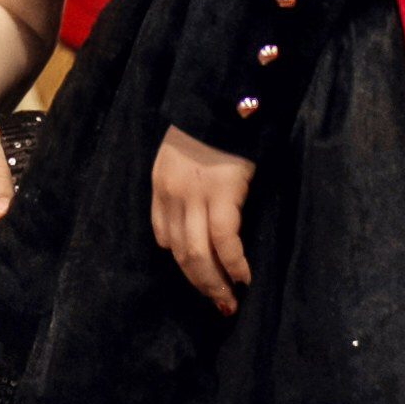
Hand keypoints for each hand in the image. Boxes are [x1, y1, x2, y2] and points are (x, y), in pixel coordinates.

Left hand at [151, 124, 252, 312]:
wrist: (222, 102)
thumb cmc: (210, 129)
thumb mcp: (180, 156)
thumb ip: (180, 188)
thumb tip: (191, 226)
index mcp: (160, 184)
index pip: (163, 235)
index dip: (180, 261)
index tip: (198, 276)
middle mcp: (172, 195)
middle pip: (179, 253)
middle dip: (199, 283)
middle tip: (219, 302)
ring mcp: (194, 196)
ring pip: (197, 255)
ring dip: (213, 283)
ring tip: (230, 299)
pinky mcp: (222, 195)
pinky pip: (224, 242)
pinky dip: (233, 264)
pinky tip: (244, 277)